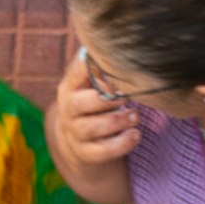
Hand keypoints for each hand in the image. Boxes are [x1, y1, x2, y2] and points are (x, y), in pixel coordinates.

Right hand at [53, 49, 138, 165]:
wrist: (81, 142)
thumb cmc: (95, 106)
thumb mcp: (93, 86)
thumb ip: (103, 71)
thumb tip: (126, 49)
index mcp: (70, 87)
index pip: (76, 73)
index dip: (93, 70)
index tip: (114, 72)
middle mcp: (68, 109)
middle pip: (81, 103)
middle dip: (106, 100)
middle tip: (128, 96)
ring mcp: (75, 133)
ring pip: (92, 128)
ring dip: (118, 121)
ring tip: (135, 116)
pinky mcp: (86, 153)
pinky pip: (102, 151)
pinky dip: (122, 144)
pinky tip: (136, 135)